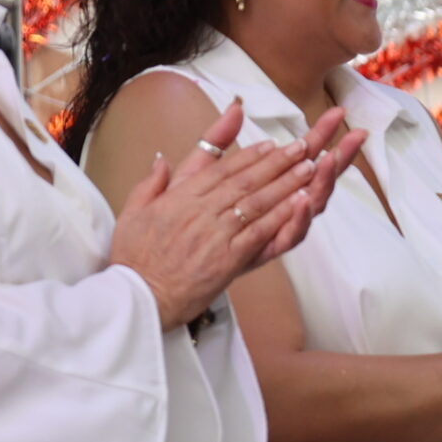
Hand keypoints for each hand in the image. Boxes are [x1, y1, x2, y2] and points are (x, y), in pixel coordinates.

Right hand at [109, 101, 364, 330]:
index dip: (248, 156)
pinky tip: (301, 201)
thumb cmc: (134, 259)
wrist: (138, 297)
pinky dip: (282, 214)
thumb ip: (150, 184)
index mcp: (178, 198)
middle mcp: (199, 211)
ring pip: (257, 201)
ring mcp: (215, 233)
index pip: (219, 170)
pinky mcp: (228, 257)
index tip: (270, 144)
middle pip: (244, 180)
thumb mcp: (132, 214)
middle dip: (276, 162)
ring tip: (310, 166)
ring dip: (287, 182)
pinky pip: (260, 230)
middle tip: (301, 147)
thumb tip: (162, 160)